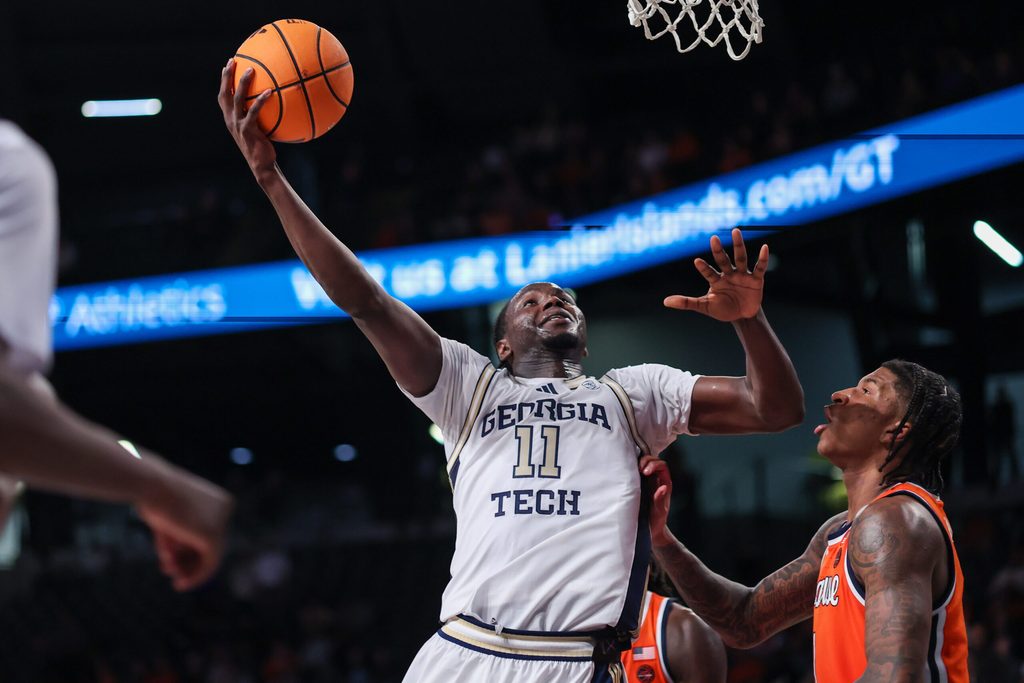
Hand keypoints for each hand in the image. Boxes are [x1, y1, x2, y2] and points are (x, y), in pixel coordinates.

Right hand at [136, 469, 232, 590]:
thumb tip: (179, 559)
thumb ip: (179, 537)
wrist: (149, 485)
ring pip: (210, 556)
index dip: (187, 548)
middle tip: (171, 573)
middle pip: (208, 544)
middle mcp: (225, 510)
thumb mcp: (169, 519)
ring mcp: (221, 523)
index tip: (168, 558)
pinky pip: (210, 563)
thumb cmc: (154, 497)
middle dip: (188, 560)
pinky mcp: (212, 537)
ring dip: (189, 570)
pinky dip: (197, 576)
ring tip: (174, 579)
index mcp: (219, 501)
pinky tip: (182, 584)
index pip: (207, 531)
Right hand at [218, 59, 276, 175]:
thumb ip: (259, 118)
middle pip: (225, 94)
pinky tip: (270, 92)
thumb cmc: (262, 149)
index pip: (223, 97)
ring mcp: (237, 125)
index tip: (228, 65)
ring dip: (243, 83)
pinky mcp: (248, 130)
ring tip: (251, 69)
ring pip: (237, 99)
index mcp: (230, 119)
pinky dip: (261, 100)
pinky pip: (254, 111)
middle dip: (227, 76)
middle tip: (234, 60)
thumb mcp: (258, 131)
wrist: (261, 166)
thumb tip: (273, 104)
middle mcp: (230, 120)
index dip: (223, 81)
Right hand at [640, 455, 672, 546]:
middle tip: (638, 469)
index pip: (662, 466)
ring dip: (638, 463)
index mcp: (664, 484)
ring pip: (645, 464)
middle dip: (646, 461)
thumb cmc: (656, 522)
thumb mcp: (659, 513)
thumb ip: (660, 501)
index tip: (644, 472)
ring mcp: (648, 482)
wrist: (650, 531)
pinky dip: (632, 469)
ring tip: (632, 469)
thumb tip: (663, 487)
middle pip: (654, 461)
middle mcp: (657, 480)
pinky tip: (627, 472)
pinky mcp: (639, 485)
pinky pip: (637, 472)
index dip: (654, 465)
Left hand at [664, 228, 767, 321]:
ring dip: (738, 245)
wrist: (742, 316)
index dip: (703, 268)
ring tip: (735, 231)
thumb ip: (687, 303)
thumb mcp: (704, 306)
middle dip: (719, 250)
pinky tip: (765, 247)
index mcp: (716, 280)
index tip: (696, 261)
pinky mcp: (756, 280)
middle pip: (723, 259)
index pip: (708, 272)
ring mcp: (742, 275)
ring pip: (740, 258)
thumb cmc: (723, 309)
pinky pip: (759, 267)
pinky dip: (762, 258)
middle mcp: (728, 274)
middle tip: (713, 238)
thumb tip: (665, 301)